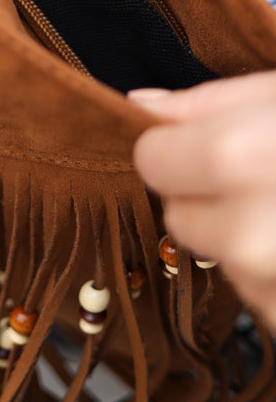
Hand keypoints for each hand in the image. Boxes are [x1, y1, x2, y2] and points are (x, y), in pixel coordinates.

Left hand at [131, 73, 275, 328]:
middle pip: (180, 220)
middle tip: (264, 177)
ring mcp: (270, 286)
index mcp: (237, 159)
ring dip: (248, 242)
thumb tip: (140, 106)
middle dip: (211, 200)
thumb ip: (208, 102)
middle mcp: (249, 236)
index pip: (151, 163)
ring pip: (223, 262)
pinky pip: (260, 299)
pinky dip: (275, 276)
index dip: (178, 149)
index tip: (207, 143)